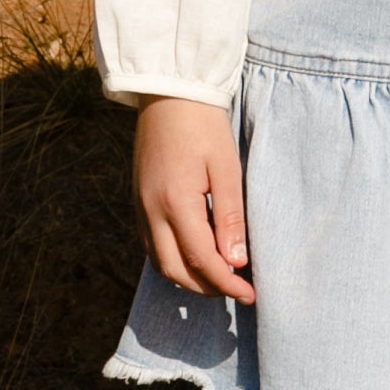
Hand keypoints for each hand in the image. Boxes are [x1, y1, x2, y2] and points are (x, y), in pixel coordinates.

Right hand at [132, 96, 255, 304]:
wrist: (170, 94)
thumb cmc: (204, 127)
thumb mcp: (227, 169)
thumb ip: (231, 218)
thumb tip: (236, 261)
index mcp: (175, 204)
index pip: (202, 261)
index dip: (227, 284)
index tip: (251, 295)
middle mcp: (151, 212)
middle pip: (175, 271)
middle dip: (206, 288)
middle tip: (237, 290)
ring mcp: (140, 207)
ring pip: (160, 262)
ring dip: (188, 277)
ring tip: (220, 277)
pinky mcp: (138, 201)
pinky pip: (152, 245)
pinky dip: (174, 259)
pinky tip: (197, 255)